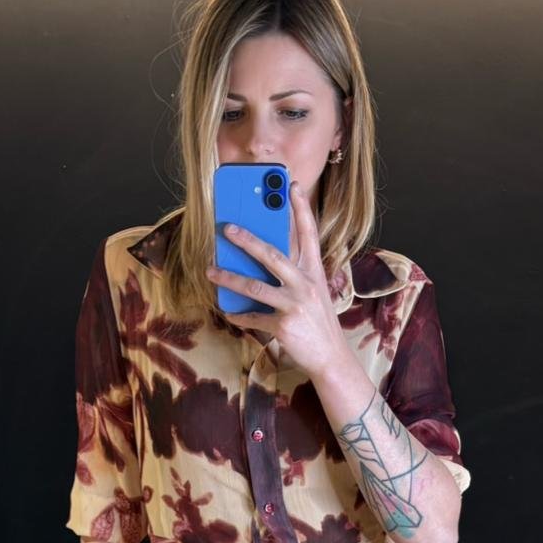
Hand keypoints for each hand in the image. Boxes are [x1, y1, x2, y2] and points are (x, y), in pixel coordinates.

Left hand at [206, 180, 346, 379]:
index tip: (291, 185)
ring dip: (229, 278)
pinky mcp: (283, 326)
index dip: (300, 209)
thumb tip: (263, 258)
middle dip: (247, 240)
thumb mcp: (314, 291)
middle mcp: (306, 284)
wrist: (330, 357)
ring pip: (255, 287)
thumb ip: (294, 273)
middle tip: (228, 228)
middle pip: (272, 255)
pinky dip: (238, 315)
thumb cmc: (318, 321)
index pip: (309, 234)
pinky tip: (228, 311)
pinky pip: (253, 317)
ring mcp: (294, 305)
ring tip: (211, 271)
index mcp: (314, 271)